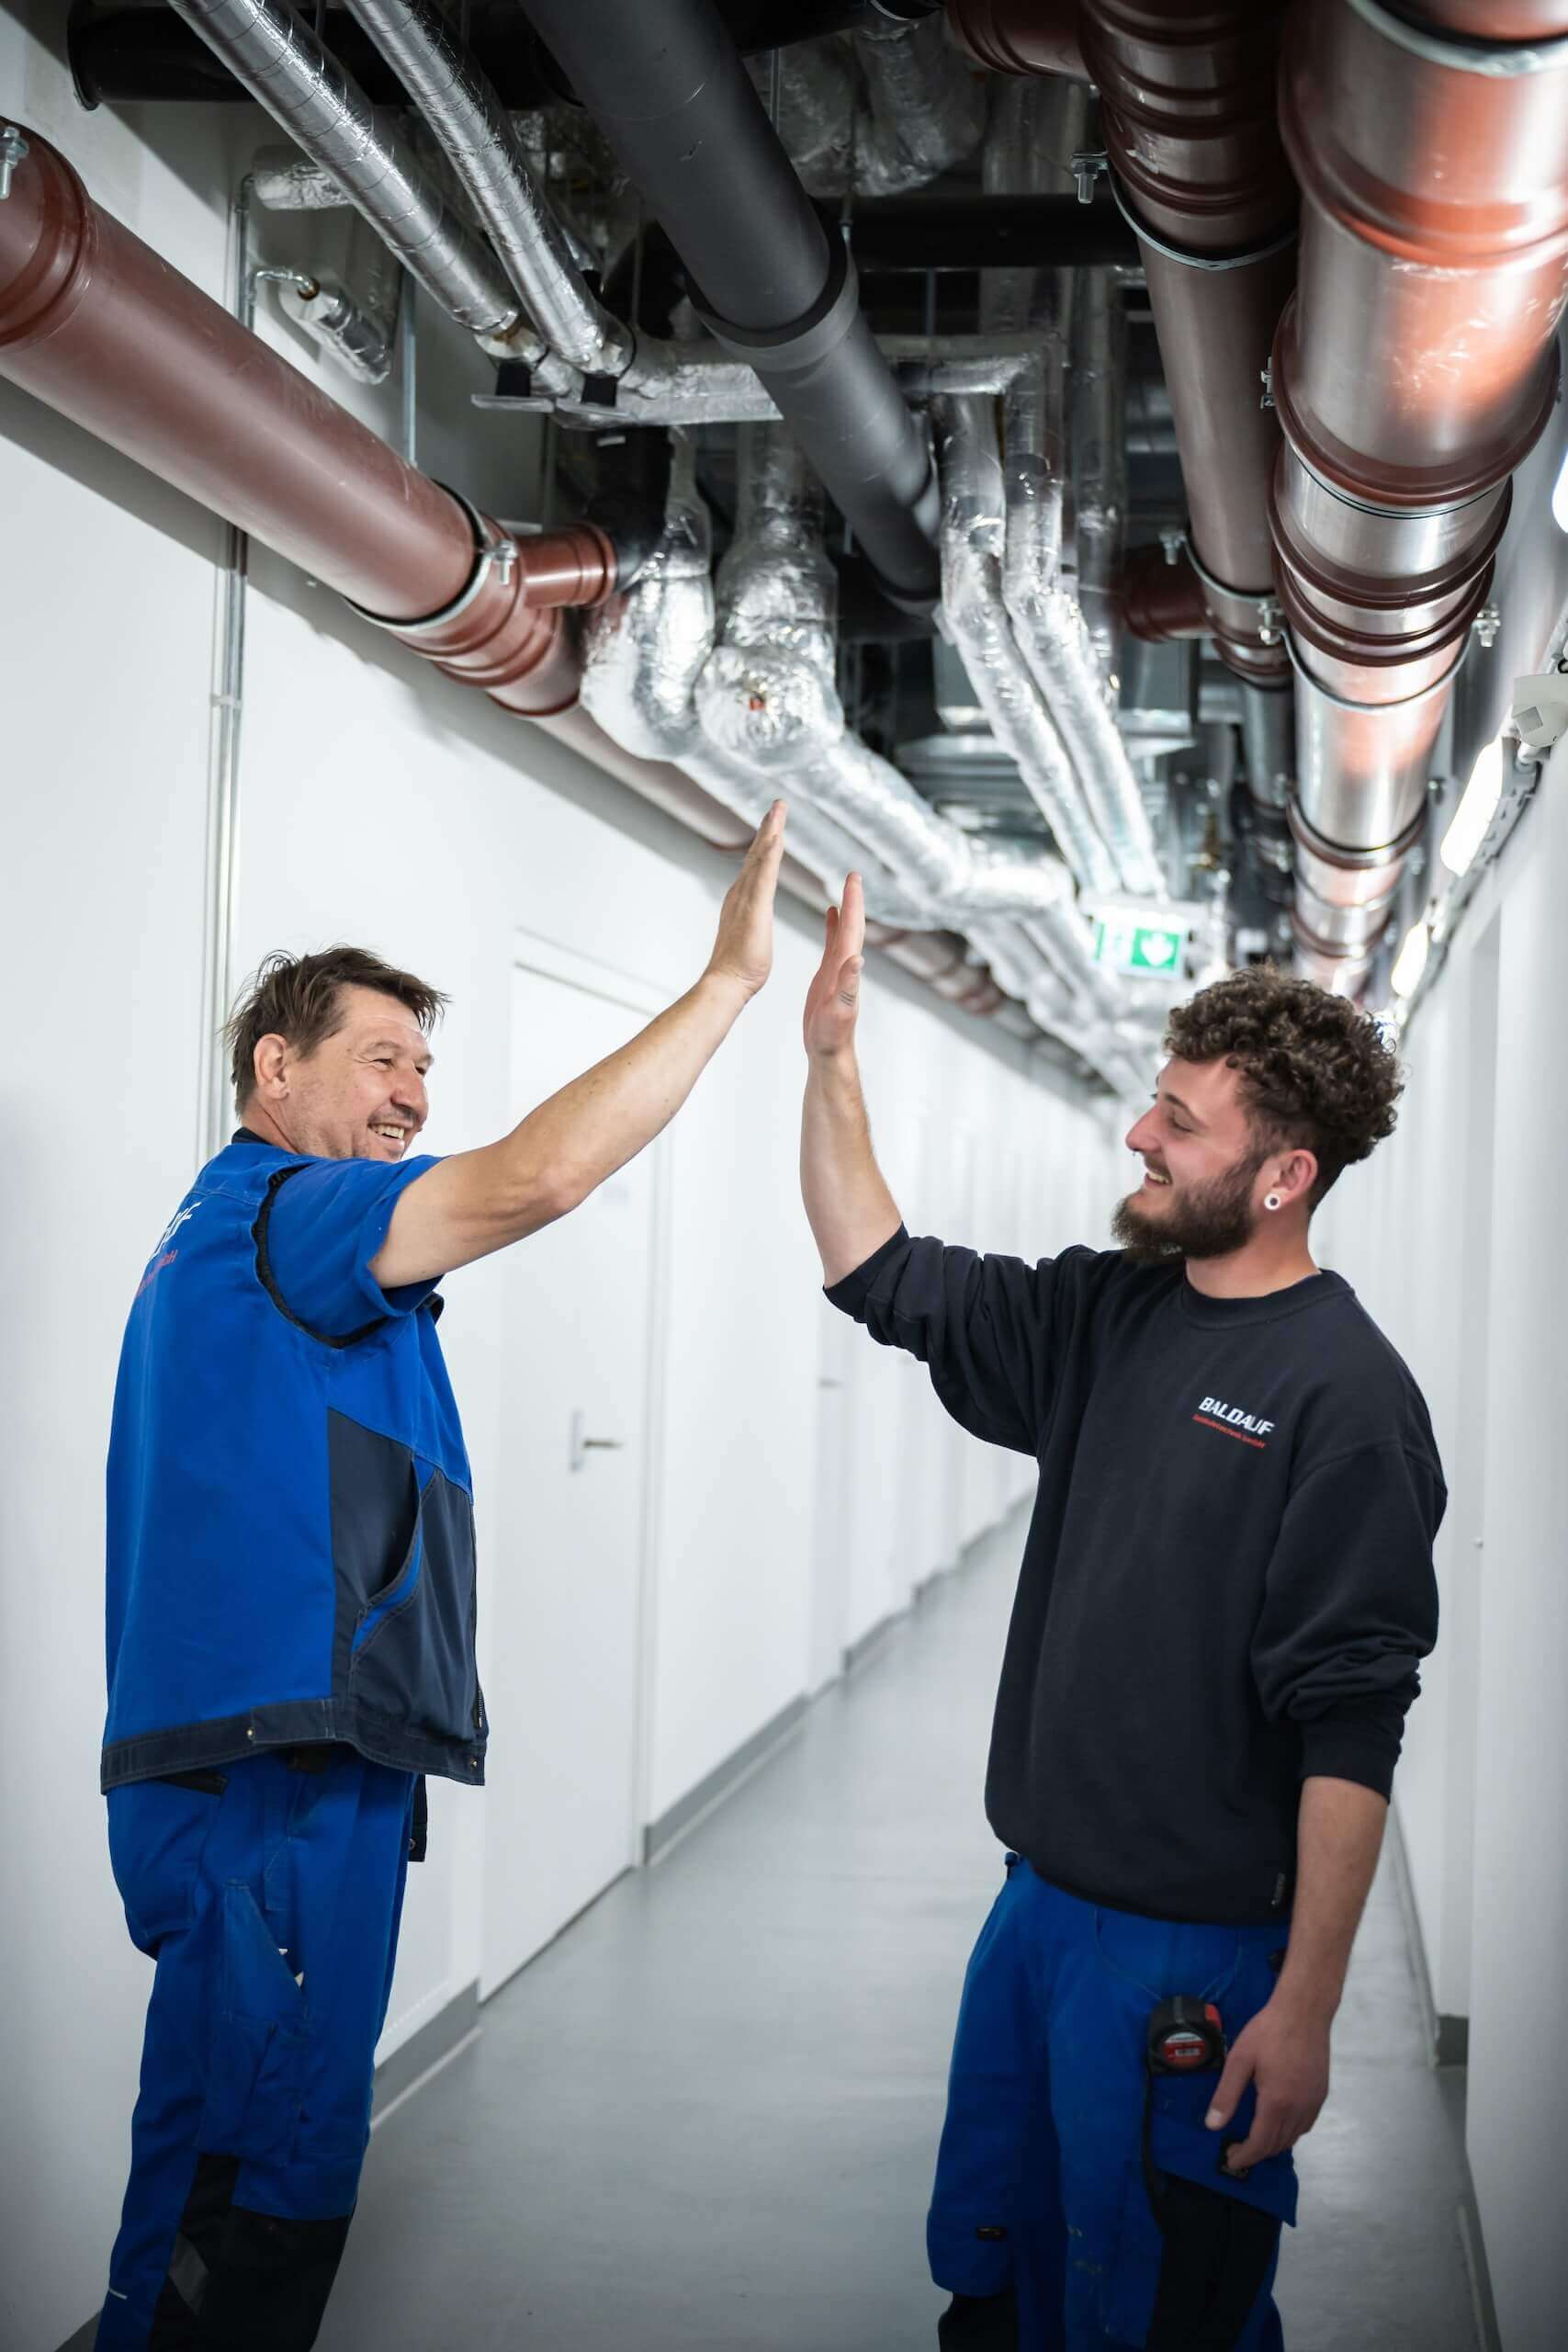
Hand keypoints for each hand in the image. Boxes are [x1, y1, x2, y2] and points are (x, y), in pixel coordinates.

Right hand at [704, 801, 786, 997]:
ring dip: (770, 831)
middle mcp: (740, 894)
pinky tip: (777, 836)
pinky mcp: (754, 907)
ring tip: (779, 809)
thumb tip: (747, 924)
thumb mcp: (748, 939)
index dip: (765, 844)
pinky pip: (765, 874)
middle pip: (757, 854)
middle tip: (778, 806)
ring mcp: (746, 898)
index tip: (773, 826)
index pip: (757, 867)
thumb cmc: (738, 969)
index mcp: (742, 901)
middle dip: (768, 828)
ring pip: (761, 857)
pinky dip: (771, 853)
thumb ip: (748, 925)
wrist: (725, 983)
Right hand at [803, 871, 864, 1060]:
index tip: (854, 878)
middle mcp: (846, 964)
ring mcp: (838, 969)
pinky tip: (831, 915)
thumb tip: (857, 959)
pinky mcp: (829, 975)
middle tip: (853, 874)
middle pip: (852, 925)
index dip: (853, 903)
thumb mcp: (838, 1011)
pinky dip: (834, 926)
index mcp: (847, 968)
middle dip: (853, 899)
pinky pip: (833, 943)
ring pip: (844, 931)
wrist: (828, 1051)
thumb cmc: (832, 1035)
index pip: (853, 928)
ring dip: (846, 909)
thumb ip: (848, 986)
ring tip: (844, 887)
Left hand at [1204, 1994, 1330, 2171]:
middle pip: (1278, 2144)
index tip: (1231, 2160)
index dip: (1245, 2156)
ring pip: (1294, 2137)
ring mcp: (1313, 2103)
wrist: (1304, 2011)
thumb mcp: (1240, 2060)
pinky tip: (1279, 2124)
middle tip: (1238, 2150)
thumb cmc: (1268, 2032)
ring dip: (1274, 2145)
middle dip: (1257, 2153)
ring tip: (1255, 2140)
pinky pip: (1305, 2125)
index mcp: (1276, 2103)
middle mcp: (1299, 2110)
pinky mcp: (1321, 2095)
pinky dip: (1290, 2133)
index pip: (1260, 2143)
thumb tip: (1213, 2125)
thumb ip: (1227, 2095)